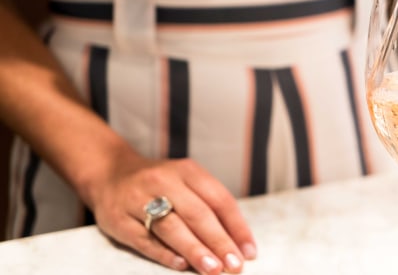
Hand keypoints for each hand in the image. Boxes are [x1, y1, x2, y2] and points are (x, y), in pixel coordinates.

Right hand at [86, 152, 256, 273]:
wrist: (109, 172)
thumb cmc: (159, 183)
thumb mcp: (186, 181)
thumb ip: (209, 205)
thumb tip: (237, 241)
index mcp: (187, 170)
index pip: (219, 199)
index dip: (237, 227)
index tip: (249, 252)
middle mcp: (163, 181)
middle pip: (197, 213)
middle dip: (219, 242)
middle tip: (235, 265)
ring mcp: (138, 199)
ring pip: (171, 227)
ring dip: (195, 250)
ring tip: (213, 269)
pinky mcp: (117, 219)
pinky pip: (144, 239)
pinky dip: (164, 253)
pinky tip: (181, 265)